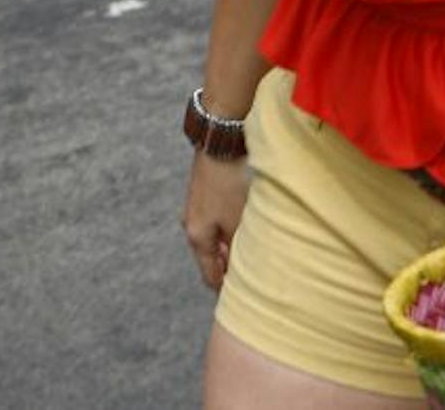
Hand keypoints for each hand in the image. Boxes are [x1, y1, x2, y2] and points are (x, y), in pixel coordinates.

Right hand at [182, 152, 248, 290]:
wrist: (219, 145)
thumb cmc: (227, 184)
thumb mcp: (236, 222)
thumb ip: (237, 250)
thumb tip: (241, 272)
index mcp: (196, 238)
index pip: (210, 276)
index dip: (226, 290)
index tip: (244, 298)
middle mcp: (191, 226)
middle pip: (211, 259)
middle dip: (230, 267)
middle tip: (254, 276)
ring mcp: (196, 210)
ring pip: (215, 240)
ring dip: (232, 247)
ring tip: (254, 249)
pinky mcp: (205, 196)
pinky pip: (217, 223)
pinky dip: (230, 230)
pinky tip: (247, 226)